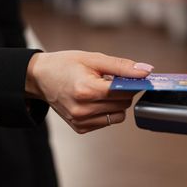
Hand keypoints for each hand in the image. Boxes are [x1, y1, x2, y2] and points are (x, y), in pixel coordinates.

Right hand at [25, 50, 152, 133]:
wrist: (40, 77)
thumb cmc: (65, 65)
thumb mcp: (93, 58)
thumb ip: (121, 66)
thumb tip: (146, 71)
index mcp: (85, 90)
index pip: (123, 92)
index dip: (132, 84)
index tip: (137, 77)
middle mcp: (82, 109)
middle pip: (123, 104)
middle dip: (124, 91)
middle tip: (113, 79)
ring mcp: (80, 121)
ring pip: (118, 115)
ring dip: (116, 102)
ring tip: (101, 89)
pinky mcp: (80, 128)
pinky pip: (107, 121)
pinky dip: (107, 110)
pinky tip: (95, 99)